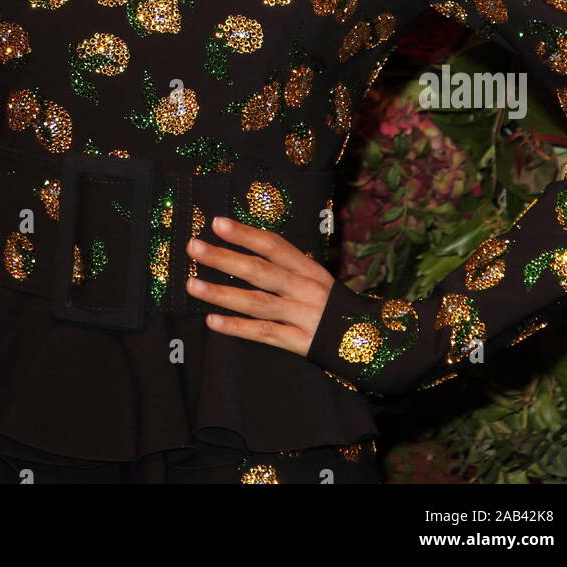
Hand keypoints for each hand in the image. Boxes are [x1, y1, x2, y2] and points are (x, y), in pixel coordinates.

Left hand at [185, 215, 333, 357]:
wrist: (374, 342)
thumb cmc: (336, 307)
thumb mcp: (318, 280)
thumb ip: (290, 266)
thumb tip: (252, 246)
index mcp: (309, 269)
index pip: (274, 245)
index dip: (245, 233)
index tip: (217, 223)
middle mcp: (306, 289)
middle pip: (260, 270)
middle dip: (224, 257)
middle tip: (194, 247)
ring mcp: (303, 316)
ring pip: (257, 302)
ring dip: (222, 293)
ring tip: (192, 284)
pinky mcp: (300, 343)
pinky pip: (264, 333)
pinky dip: (237, 328)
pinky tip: (212, 321)